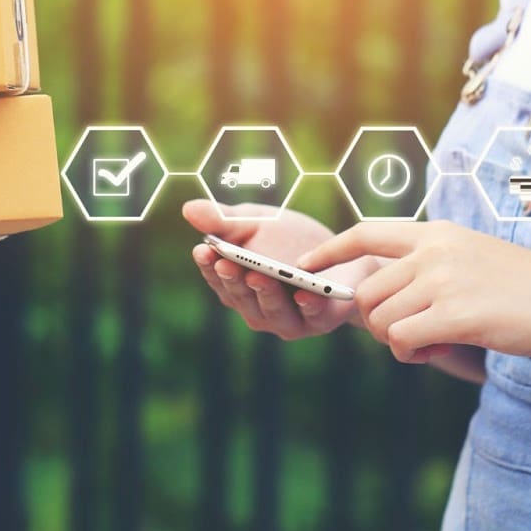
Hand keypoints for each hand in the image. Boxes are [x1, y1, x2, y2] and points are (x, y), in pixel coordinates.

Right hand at [182, 199, 376, 339]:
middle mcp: (257, 308)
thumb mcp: (257, 222)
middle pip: (241, 298)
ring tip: (259, 276)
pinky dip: (308, 306)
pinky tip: (304, 293)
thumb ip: (225, 220)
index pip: (217, 279)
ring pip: (272, 312)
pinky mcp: (318, 321)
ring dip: (265, 295)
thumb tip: (188, 209)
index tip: (202, 249)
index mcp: (237, 286)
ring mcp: (287, 319)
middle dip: (233, 281)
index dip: (208, 267)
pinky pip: (312, 317)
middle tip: (226, 264)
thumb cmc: (290, 240)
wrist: (342, 252)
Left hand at [301, 220, 530, 363]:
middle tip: (411, 337)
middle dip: (377, 323)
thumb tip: (388, 301)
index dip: (329, 252)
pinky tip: (439, 351)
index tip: (304, 268)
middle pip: (366, 292)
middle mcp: (435, 251)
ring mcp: (445, 280)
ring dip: (397, 343)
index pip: (367, 233)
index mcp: (437, 234)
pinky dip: (412, 354)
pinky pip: (402, 340)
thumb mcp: (474, 259)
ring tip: (432, 343)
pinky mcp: (457, 313)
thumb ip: (432, 268)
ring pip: (381, 319)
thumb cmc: (529, 288)